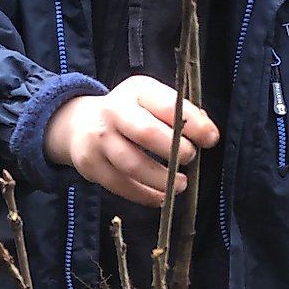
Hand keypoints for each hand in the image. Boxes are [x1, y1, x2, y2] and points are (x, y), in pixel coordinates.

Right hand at [44, 75, 219, 206]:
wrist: (78, 123)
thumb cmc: (129, 113)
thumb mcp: (151, 102)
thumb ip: (180, 114)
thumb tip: (207, 134)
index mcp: (136, 91)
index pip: (168, 105)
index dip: (193, 124)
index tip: (210, 138)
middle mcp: (113, 112)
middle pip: (146, 133)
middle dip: (175, 150)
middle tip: (190, 159)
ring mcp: (99, 140)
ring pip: (132, 164)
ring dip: (161, 179)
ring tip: (180, 184)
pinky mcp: (91, 166)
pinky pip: (121, 185)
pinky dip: (145, 195)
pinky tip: (161, 197)